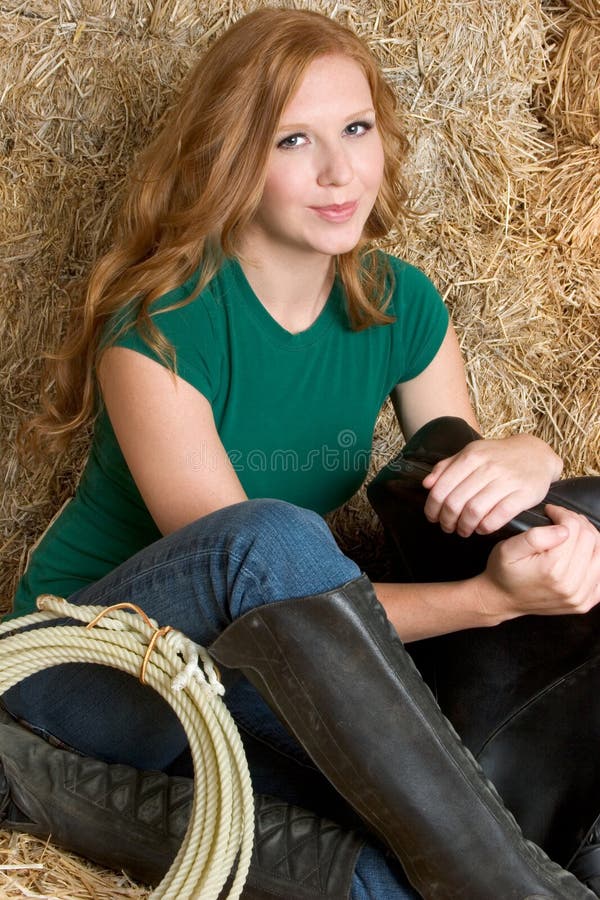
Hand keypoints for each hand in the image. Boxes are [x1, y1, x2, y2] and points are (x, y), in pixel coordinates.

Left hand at [422, 433, 562, 536]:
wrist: (536, 453)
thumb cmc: (498, 456)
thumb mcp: (472, 453)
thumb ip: (446, 467)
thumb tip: (426, 484)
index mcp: (471, 456)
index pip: (441, 488)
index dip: (432, 508)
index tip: (432, 517)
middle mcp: (488, 467)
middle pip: (456, 502)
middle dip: (447, 520)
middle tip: (447, 527)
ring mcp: (507, 480)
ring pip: (474, 511)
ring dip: (464, 526)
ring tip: (463, 530)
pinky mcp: (525, 494)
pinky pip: (498, 516)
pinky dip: (485, 527)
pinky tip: (482, 529)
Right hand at [474, 505, 599, 620]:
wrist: (502, 599)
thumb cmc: (503, 573)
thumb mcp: (507, 549)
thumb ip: (535, 537)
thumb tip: (563, 530)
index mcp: (553, 569)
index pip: (574, 529)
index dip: (563, 514)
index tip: (552, 512)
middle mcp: (570, 585)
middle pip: (591, 539)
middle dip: (577, 523)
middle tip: (562, 519)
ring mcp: (580, 596)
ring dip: (589, 537)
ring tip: (572, 533)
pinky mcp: (585, 601)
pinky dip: (595, 558)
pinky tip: (581, 553)